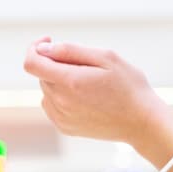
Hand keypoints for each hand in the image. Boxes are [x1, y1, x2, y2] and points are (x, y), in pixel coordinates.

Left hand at [23, 39, 172, 152]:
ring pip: (46, 89)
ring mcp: (61, 118)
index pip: (32, 63)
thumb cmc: (128, 86)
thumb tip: (43, 49)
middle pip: (42, 74)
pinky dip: (61, 96)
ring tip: (88, 83)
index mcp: (70, 82)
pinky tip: (84, 97)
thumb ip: (71, 51)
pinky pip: (51, 105)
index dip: (36, 48)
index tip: (49, 41)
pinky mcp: (64, 128)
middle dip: (56, 64)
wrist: (141, 122)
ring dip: (59, 81)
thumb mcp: (105, 57)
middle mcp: (60, 103)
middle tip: (86, 66)